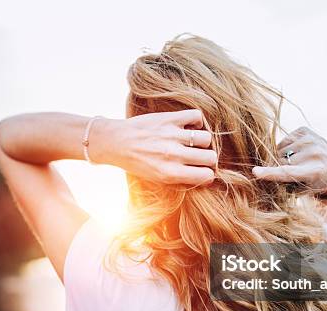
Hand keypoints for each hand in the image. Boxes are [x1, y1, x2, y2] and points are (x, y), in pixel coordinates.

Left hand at [93, 109, 216, 184]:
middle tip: (201, 157)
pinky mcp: (169, 119)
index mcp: (170, 173)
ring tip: (195, 141)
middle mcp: (173, 155)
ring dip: (203, 141)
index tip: (204, 171)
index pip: (205, 175)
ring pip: (206, 138)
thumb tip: (204, 176)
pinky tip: (189, 126)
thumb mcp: (157, 178)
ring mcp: (172, 135)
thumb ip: (180, 178)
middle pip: (210, 157)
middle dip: (209, 159)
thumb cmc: (137, 163)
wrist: (116, 143)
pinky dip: (197, 121)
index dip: (208, 174)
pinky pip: (196, 116)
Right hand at [251, 127, 326, 195]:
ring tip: (296, 161)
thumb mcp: (303, 189)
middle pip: (279, 161)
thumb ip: (283, 183)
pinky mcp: (305, 130)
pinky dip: (285, 148)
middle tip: (291, 171)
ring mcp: (310, 139)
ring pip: (279, 150)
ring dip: (282, 157)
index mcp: (314, 171)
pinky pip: (283, 141)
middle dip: (278, 167)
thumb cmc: (315, 181)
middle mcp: (313, 153)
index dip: (270, 173)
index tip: (255, 172)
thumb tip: (259, 172)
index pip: (287, 173)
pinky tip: (297, 152)